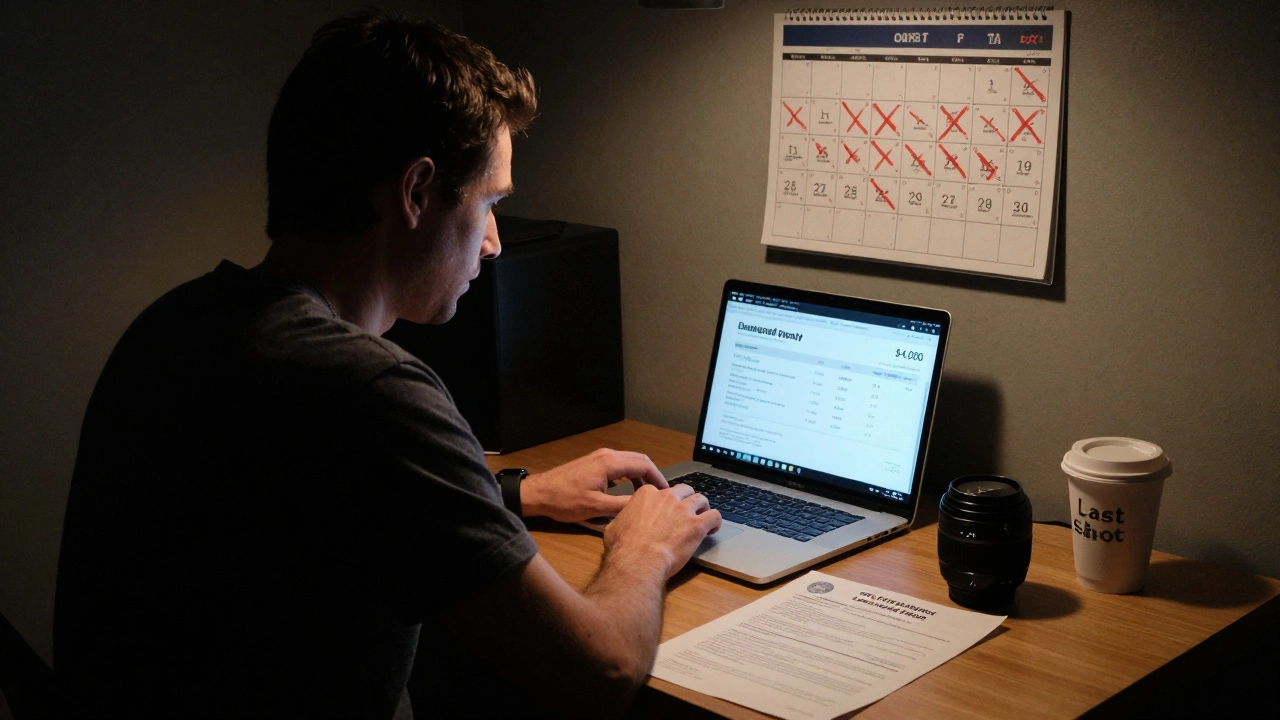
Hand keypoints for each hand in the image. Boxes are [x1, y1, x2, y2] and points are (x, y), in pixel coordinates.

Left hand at [520, 448, 668, 522]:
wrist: (539, 493)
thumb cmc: (564, 501)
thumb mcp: (596, 507)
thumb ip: (622, 505)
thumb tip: (644, 505)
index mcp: (609, 463)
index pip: (644, 465)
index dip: (658, 478)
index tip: (667, 492)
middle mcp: (607, 455)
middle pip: (639, 459)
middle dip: (652, 475)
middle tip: (661, 493)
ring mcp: (599, 457)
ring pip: (629, 461)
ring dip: (641, 474)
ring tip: (648, 493)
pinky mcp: (594, 463)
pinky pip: (619, 464)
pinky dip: (630, 474)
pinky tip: (630, 489)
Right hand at [602, 483, 722, 580]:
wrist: (638, 560)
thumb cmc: (624, 546)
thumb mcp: (615, 526)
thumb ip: (622, 518)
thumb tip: (620, 522)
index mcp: (647, 494)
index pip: (659, 490)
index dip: (663, 501)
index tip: (664, 510)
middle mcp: (667, 497)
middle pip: (683, 490)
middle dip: (685, 499)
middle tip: (685, 511)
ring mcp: (684, 510)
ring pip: (701, 499)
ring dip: (702, 507)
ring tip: (702, 516)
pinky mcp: (697, 525)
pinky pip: (714, 516)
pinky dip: (715, 521)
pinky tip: (713, 528)